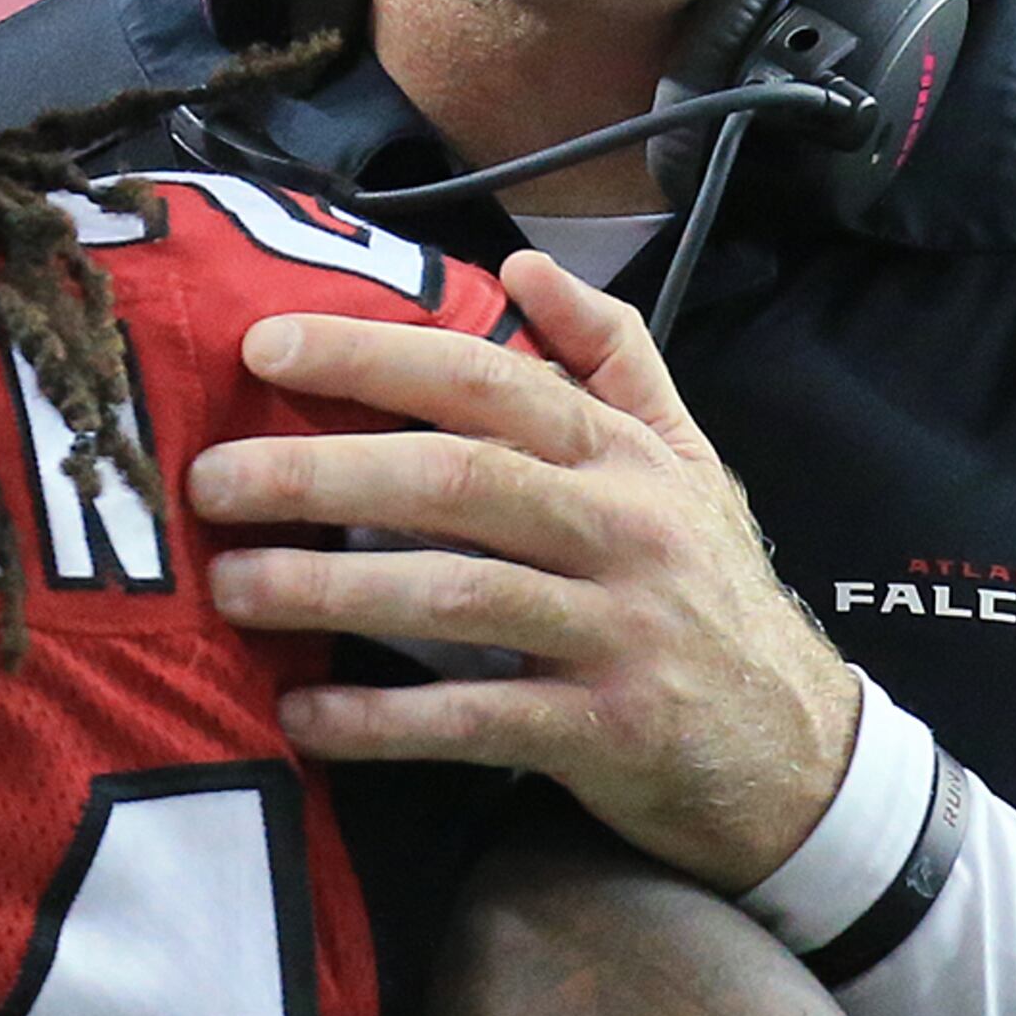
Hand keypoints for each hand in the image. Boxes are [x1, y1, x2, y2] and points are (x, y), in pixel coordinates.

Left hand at [187, 247, 859, 891]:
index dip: (373, 357)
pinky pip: (477, 719)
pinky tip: (304, 715)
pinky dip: (384, 720)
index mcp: (623, 454)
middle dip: (322, 472)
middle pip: (455, 479)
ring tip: (232, 589)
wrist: (804, 752)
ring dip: (332, 591)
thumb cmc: (709, 592)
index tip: (263, 346)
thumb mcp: (686, 461)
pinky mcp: (608, 731)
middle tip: (211, 480)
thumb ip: (612, 356)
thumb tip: (526, 263)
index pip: (486, 379)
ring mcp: (617, 632)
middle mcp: (623, 529)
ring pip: (457, 595)